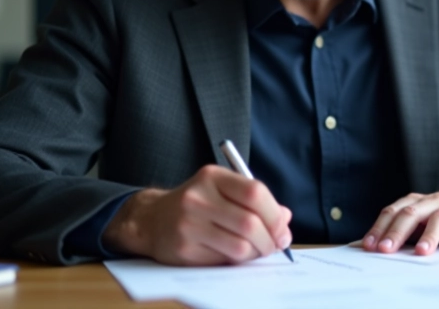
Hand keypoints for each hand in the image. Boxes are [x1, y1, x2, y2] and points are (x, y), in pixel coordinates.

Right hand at [101, 165, 292, 265]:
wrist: (152, 219)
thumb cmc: (197, 205)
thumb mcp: (222, 191)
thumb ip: (254, 201)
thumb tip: (285, 219)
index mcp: (212, 177)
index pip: (255, 192)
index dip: (275, 214)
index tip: (282, 228)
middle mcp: (198, 197)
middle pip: (250, 223)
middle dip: (270, 240)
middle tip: (275, 246)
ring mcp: (188, 223)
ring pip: (240, 246)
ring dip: (256, 254)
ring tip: (256, 251)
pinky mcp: (183, 248)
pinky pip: (223, 260)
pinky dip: (237, 262)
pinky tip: (235, 256)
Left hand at [362, 181, 438, 255]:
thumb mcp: (421, 213)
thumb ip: (400, 226)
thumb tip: (370, 245)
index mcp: (417, 202)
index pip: (394, 212)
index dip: (380, 227)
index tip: (369, 245)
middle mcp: (434, 203)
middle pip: (412, 214)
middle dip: (397, 231)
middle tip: (386, 249)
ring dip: (430, 236)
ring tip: (421, 252)